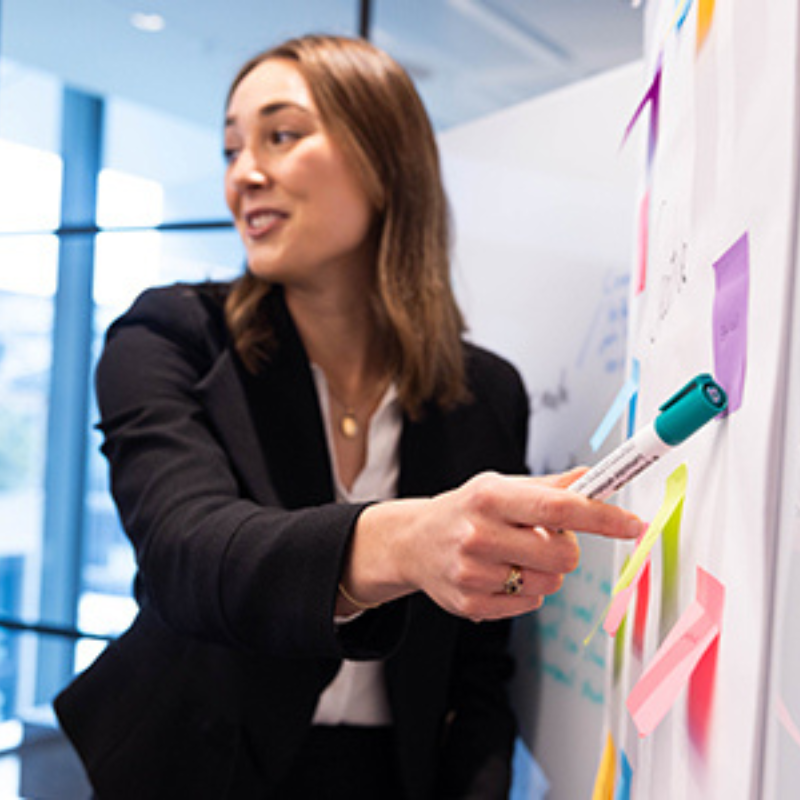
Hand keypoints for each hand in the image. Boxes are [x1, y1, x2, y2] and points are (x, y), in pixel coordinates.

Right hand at [339, 469, 644, 620]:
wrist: (413, 542)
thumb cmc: (466, 510)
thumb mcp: (499, 485)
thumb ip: (550, 486)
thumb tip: (595, 478)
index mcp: (490, 497)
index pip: (557, 507)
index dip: (601, 517)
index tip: (633, 525)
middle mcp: (478, 533)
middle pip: (563, 554)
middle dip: (567, 547)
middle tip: (544, 536)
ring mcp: (472, 573)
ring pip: (550, 582)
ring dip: (545, 570)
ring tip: (515, 555)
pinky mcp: (470, 605)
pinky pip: (530, 604)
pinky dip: (526, 590)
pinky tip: (501, 574)